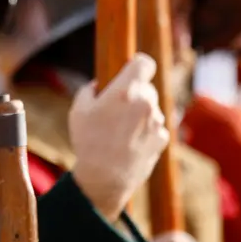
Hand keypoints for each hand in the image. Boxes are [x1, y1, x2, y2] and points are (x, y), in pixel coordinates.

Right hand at [69, 53, 167, 219]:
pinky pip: (155, 127)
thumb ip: (90, 89)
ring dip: (140, 113)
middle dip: (134, 93)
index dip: (138, 64)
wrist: (104, 178)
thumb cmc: (88, 141)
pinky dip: (145, 131)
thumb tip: (100, 85)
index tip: (131, 70)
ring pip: (151, 108)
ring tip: (120, 131)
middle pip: (146, 87)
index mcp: (126, 90)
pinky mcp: (162, 139)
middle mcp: (146, 103)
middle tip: (117, 108)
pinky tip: (129, 143)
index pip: (144, 63)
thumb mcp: (78, 109)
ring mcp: (157, 121)